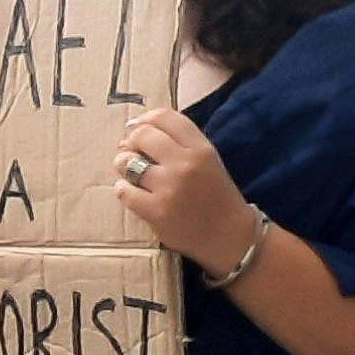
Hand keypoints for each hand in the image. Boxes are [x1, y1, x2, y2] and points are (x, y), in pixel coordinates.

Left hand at [114, 109, 260, 271]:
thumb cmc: (217, 198)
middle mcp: (186, 164)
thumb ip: (179, 145)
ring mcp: (170, 187)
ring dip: (124, 165)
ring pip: (127, 162)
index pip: (166, 117)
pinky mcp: (156, 211)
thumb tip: (132, 134)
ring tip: (133, 174)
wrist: (230, 237)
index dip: (147, 119)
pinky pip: (124, 191)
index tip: (138, 126)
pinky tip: (133, 193)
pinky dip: (124, 190)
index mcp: (202, 149)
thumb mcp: (209, 162)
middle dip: (132, 141)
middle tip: (133, 152)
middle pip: (143, 135)